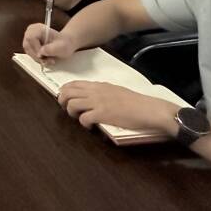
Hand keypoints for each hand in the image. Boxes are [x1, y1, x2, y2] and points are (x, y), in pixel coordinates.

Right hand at [21, 22, 76, 63]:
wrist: (65, 44)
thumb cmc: (64, 43)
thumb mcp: (62, 47)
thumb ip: (52, 49)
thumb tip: (41, 52)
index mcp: (39, 28)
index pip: (31, 38)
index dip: (35, 48)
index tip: (42, 56)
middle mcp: (31, 32)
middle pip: (28, 45)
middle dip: (37, 56)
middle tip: (47, 61)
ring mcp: (29, 38)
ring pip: (28, 51)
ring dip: (38, 59)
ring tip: (48, 60)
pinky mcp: (29, 45)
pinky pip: (30, 54)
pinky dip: (37, 59)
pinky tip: (45, 59)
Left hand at [57, 81, 179, 134]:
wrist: (148, 109)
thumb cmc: (135, 102)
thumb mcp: (115, 90)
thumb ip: (101, 92)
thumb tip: (91, 95)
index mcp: (98, 85)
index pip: (73, 84)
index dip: (64, 91)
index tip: (64, 99)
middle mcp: (95, 91)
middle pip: (67, 92)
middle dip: (62, 101)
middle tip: (67, 109)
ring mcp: (98, 102)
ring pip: (71, 104)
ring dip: (71, 112)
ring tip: (79, 118)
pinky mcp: (102, 114)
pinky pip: (83, 118)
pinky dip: (83, 124)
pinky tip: (91, 126)